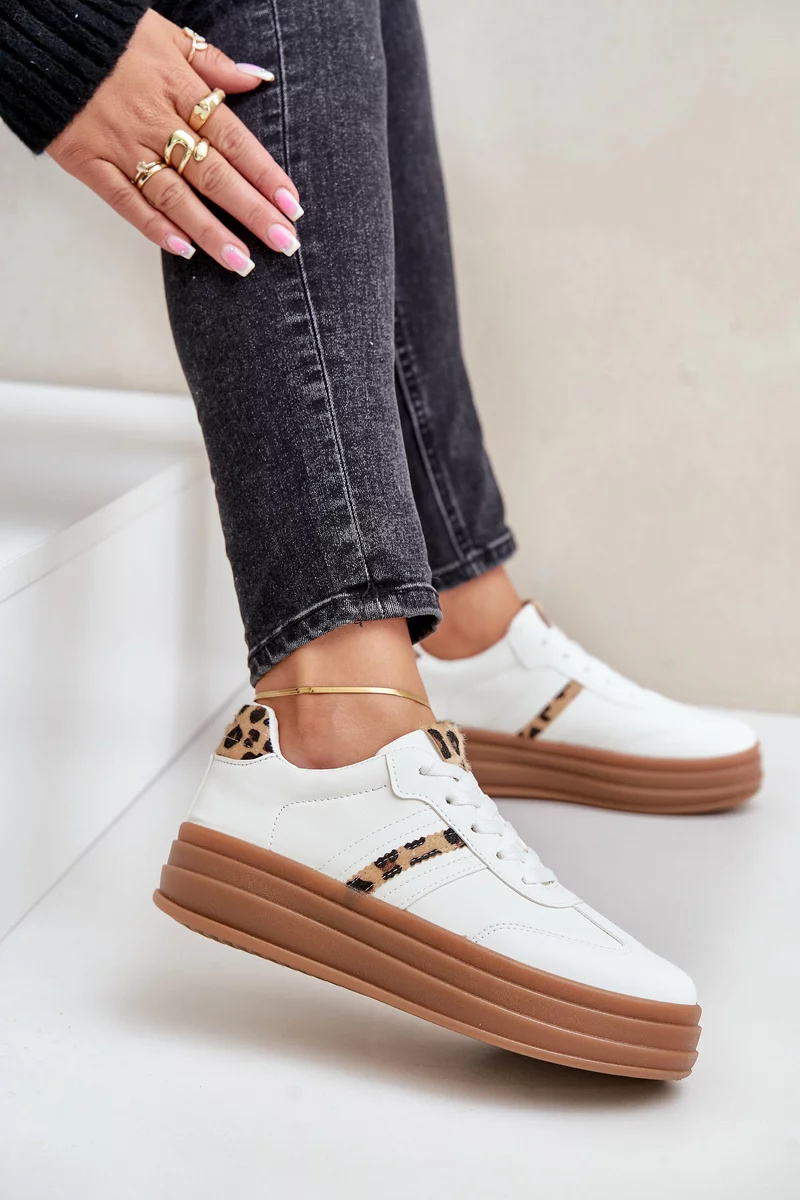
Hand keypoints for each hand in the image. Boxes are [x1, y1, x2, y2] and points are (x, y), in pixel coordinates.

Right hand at [47, 9, 302, 273]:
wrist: (39, 36)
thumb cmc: (109, 37)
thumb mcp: (165, 34)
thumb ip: (213, 61)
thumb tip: (258, 78)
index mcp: (177, 88)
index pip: (232, 138)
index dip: (264, 173)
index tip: (292, 205)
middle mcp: (154, 121)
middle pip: (212, 173)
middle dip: (251, 212)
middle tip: (283, 244)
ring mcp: (120, 145)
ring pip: (173, 196)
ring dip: (211, 233)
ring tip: (242, 263)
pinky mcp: (88, 162)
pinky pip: (124, 201)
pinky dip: (153, 227)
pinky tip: (184, 250)